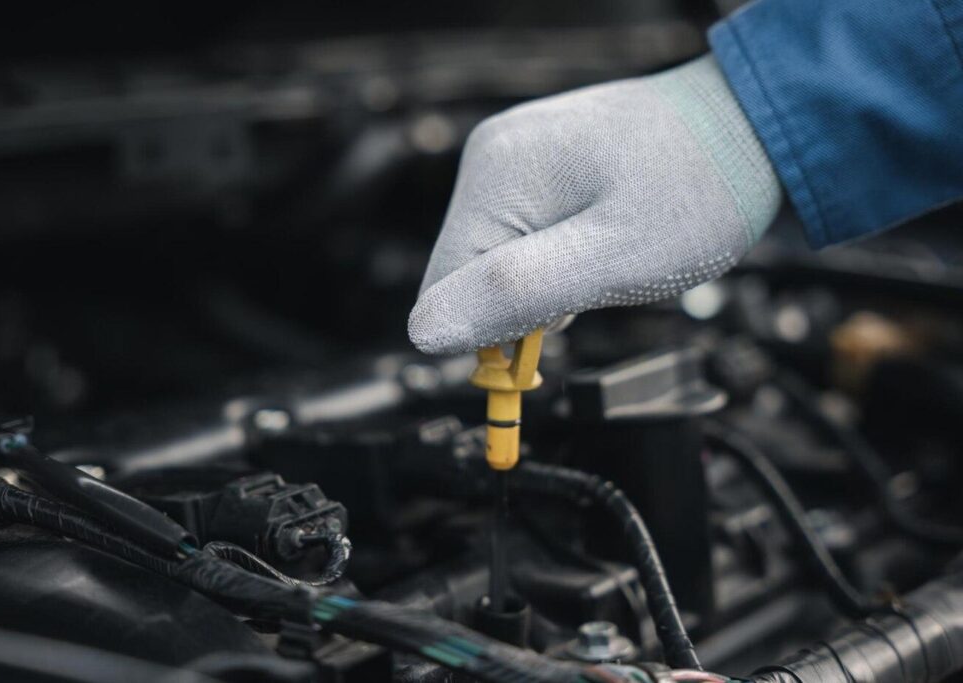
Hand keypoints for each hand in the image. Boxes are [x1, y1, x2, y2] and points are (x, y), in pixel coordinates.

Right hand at [408, 54, 780, 353]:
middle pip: (465, 272)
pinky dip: (556, 254)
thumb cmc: (699, 188)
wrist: (752, 124)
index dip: (490, 334)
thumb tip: (424, 331)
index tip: (549, 343)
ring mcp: (515, 154)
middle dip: (523, 302)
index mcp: (496, 179)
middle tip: (594, 288)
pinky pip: (522, 232)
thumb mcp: (611, 259)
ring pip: (496, 257)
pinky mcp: (538, 161)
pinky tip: (600, 236)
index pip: (442, 289)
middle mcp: (493, 157)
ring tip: (607, 252)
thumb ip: (515, 294)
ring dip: (545, 279)